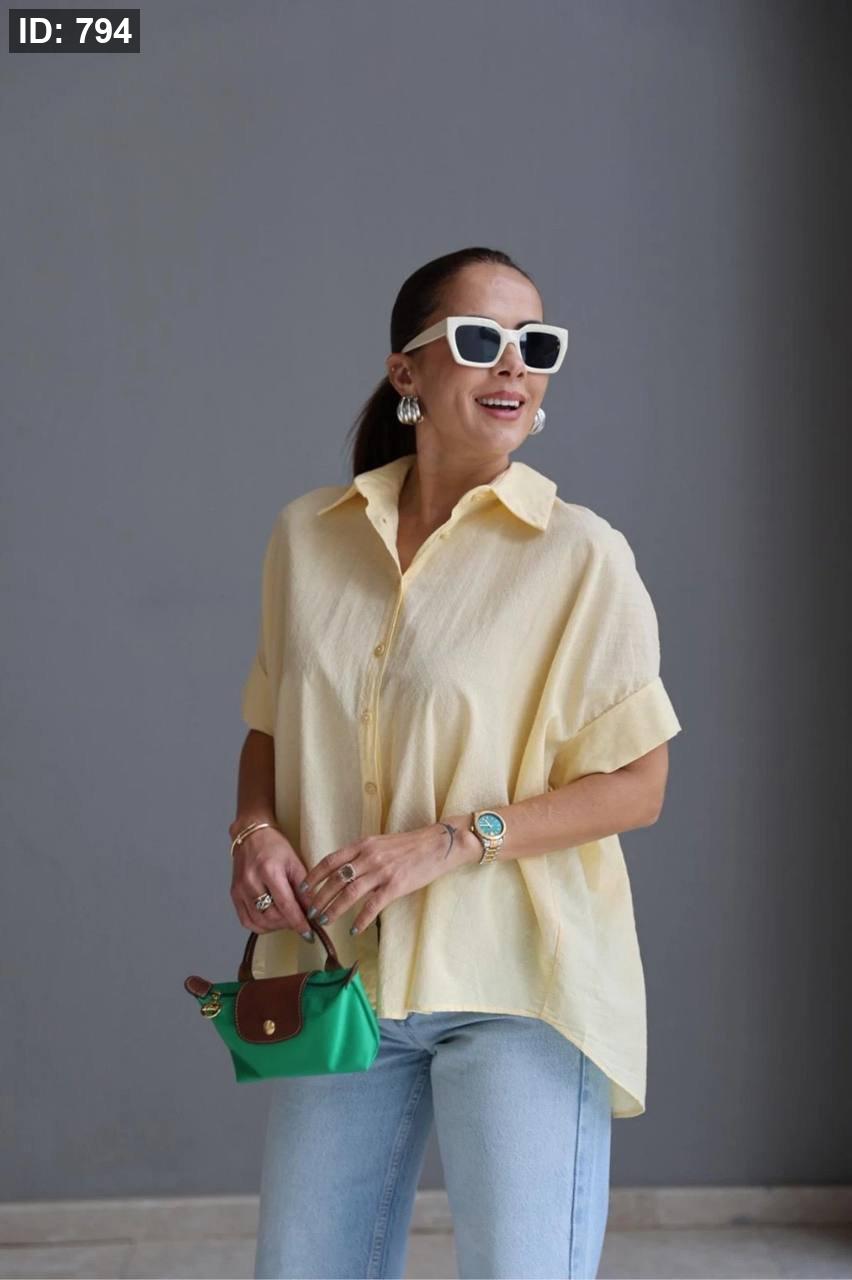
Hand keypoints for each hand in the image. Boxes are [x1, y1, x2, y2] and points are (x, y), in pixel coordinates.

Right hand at [230, 826, 314, 936]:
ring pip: (259, 922)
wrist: (251, 835)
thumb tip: (312, 910)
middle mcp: (251, 881)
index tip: (309, 933)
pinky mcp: (234, 894)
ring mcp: (240, 889)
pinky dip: (261, 926)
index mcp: (269, 870)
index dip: (298, 922)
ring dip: (276, 926)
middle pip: (271, 916)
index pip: (285, 904)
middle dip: (289, 923)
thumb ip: (304, 887)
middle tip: (300, 921)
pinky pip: (246, 921)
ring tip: (287, 920)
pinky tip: (271, 921)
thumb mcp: (294, 861)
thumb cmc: (275, 846)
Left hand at [295, 821, 471, 933]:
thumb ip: (363, 854)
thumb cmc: (411, 845)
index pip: (330, 861)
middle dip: (319, 898)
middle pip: (335, 880)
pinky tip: (354, 929)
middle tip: (309, 912)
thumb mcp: (381, 843)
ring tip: (324, 921)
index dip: (314, 876)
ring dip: (334, 909)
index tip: (303, 888)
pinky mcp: (395, 885)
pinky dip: (361, 919)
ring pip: (349, 893)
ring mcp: (381, 871)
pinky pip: (372, 905)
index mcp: (363, 845)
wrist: (438, 844)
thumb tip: (344, 870)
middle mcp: (369, 857)